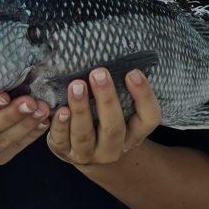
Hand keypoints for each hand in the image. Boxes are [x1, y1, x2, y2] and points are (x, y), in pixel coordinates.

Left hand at [46, 67, 161, 165]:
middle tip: (98, 73)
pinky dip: (60, 126)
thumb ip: (119, 89)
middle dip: (106, 100)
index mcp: (133, 135)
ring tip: (76, 86)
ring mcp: (88, 154)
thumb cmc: (103, 120)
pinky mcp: (65, 152)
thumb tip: (113, 54)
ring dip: (81, 110)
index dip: (144, 97)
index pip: (149, 119)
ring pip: (85, 135)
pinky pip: (62, 141)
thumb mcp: (118, 109)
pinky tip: (60, 110)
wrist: (83, 150)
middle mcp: (113, 148)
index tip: (133, 72)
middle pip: (114, 128)